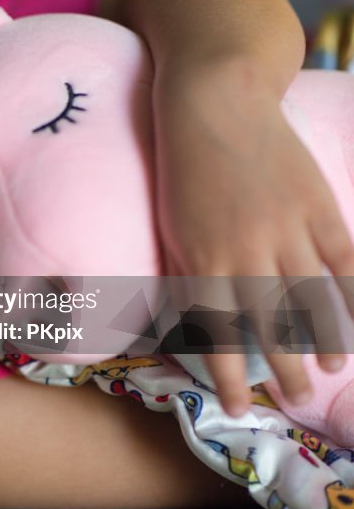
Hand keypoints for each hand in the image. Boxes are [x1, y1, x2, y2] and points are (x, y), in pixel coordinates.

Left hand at [153, 60, 353, 416]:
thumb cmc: (183, 167)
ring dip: (321, 339)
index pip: (218, 332)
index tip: (241, 406)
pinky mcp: (317, 206)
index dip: (230, 374)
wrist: (215, 102)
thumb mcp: (172, 225)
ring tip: (327, 369)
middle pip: (270, 324)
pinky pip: (344, 260)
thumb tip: (197, 322)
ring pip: (311, 299)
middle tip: (295, 397)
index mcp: (201, 258)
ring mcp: (287, 228)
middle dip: (281, 367)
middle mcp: (246, 251)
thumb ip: (189, 273)